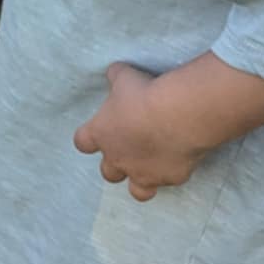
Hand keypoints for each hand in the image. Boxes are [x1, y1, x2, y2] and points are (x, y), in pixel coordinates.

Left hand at [73, 62, 207, 201]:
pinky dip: (173, 173)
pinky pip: (169, 182)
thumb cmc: (145, 93)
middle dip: (116, 163)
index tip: (99, 131)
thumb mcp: (125, 77)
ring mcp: (144, 173)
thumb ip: (116, 77)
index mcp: (101, 134)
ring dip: (141, 181)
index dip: (88, 138)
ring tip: (152, 168)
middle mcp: (119, 159)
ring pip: (137, 191)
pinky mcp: (171, 178)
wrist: (178, 115)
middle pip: (108, 172)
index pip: (82, 142)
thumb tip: (115, 73)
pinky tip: (181, 159)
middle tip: (130, 148)